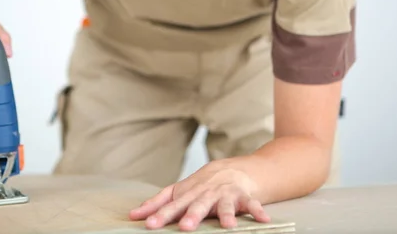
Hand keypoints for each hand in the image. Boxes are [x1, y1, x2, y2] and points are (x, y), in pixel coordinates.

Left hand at [129, 157, 269, 230]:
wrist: (233, 170)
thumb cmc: (201, 186)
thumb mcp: (178, 192)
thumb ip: (157, 204)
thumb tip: (133, 215)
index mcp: (188, 194)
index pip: (173, 205)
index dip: (161, 214)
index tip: (150, 225)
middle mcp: (206, 193)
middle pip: (198, 204)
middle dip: (193, 215)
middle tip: (186, 227)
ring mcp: (226, 194)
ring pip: (225, 205)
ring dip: (226, 215)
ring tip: (227, 226)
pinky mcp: (244, 197)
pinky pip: (252, 205)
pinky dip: (258, 211)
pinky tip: (263, 220)